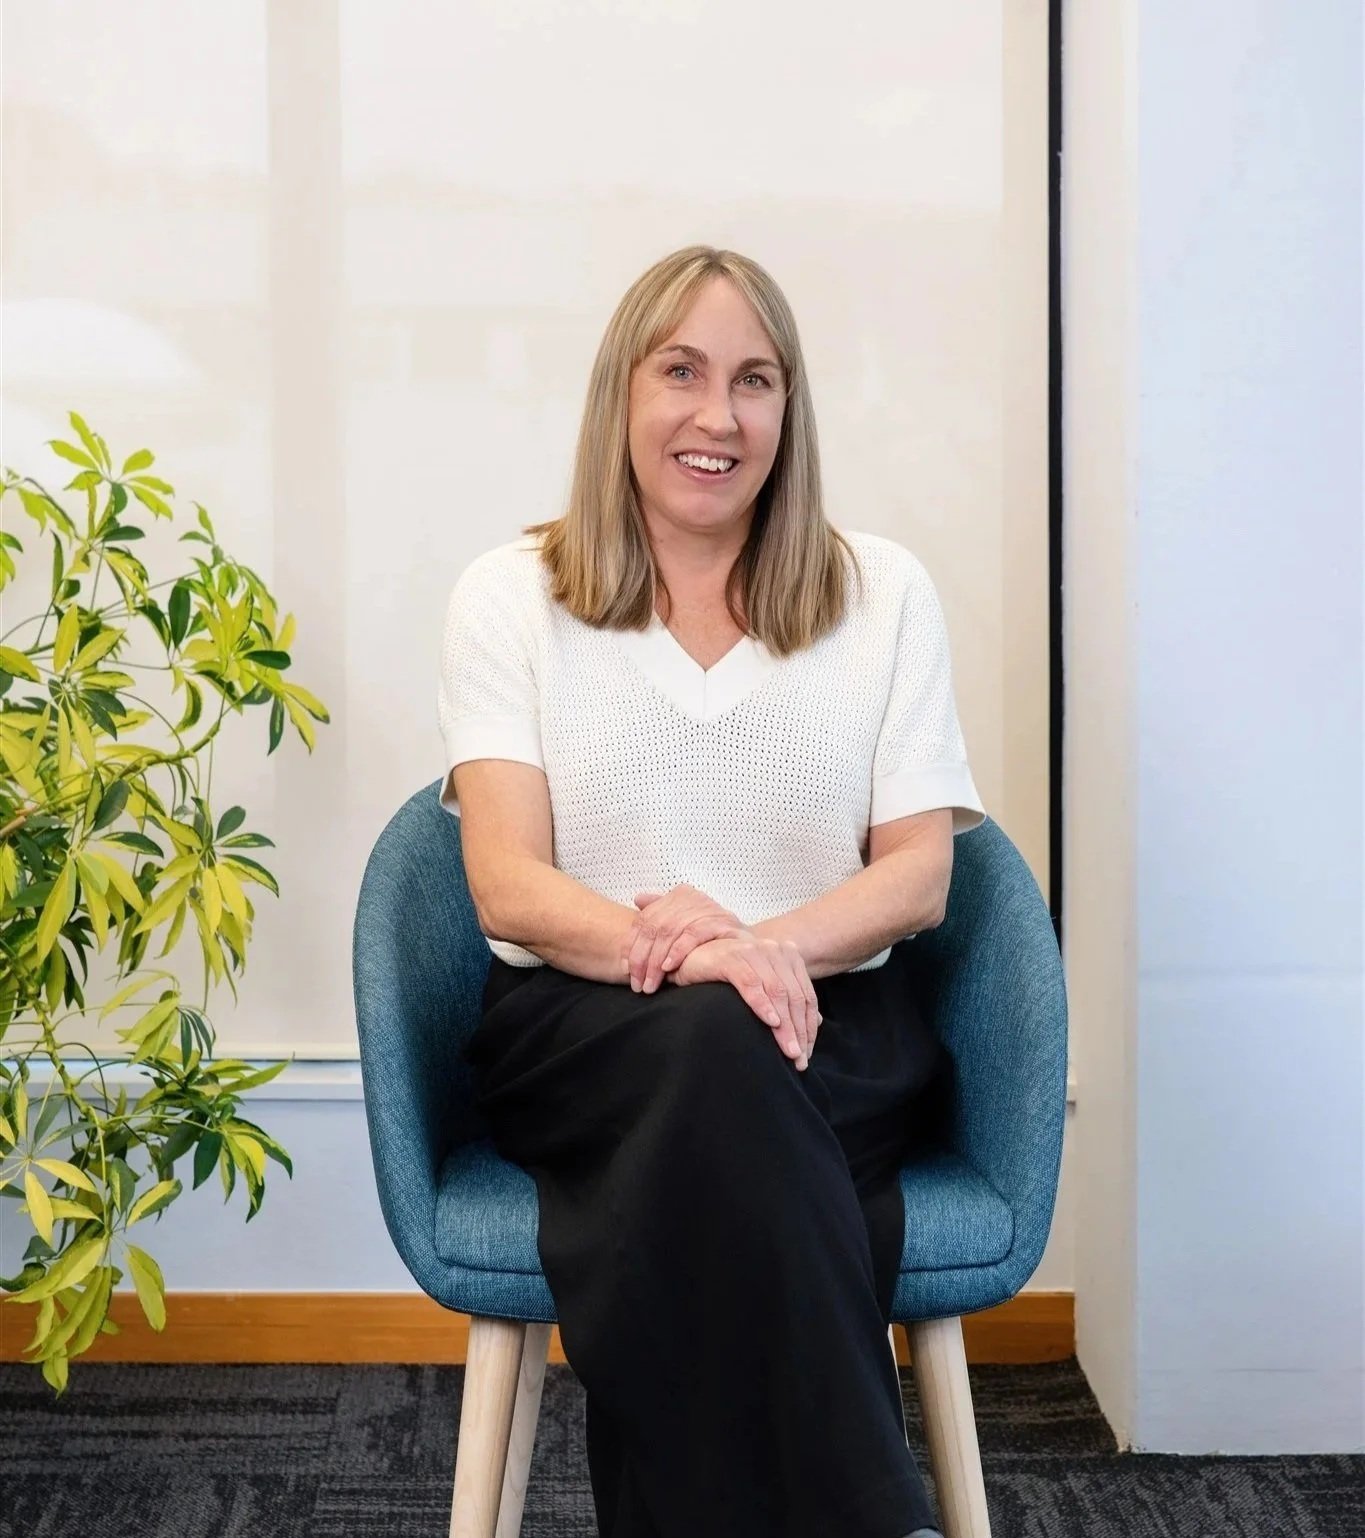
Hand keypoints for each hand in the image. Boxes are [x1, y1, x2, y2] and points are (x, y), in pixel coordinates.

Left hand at [625, 884, 748, 993]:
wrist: (752, 951)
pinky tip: (668, 967)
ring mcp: (710, 908)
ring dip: (656, 961)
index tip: (626, 969)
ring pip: (670, 930)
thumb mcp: (684, 928)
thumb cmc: (714, 942)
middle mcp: (694, 897)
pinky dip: (679, 950)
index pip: (646, 919)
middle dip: (642, 958)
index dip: (631, 944)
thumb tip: (638, 898)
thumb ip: (661, 914)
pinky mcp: (724, 922)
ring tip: (650, 983)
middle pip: (655, 926)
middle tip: (637, 984)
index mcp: (681, 895)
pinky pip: (694, 933)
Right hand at [669, 934, 821, 1071]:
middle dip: (799, 1031)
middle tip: (799, 1060)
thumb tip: (818, 1021)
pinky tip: (771, 1022)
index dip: (809, 1027)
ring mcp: (753, 952)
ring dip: (785, 1026)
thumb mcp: (763, 982)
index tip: (807, 1053)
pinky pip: (751, 984)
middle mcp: (773, 950)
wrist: (693, 954)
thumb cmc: (729, 972)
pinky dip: (763, 1004)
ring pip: (777, 993)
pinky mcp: (731, 958)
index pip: (806, 996)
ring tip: (789, 1051)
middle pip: (794, 997)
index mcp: (786, 955)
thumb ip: (788, 997)